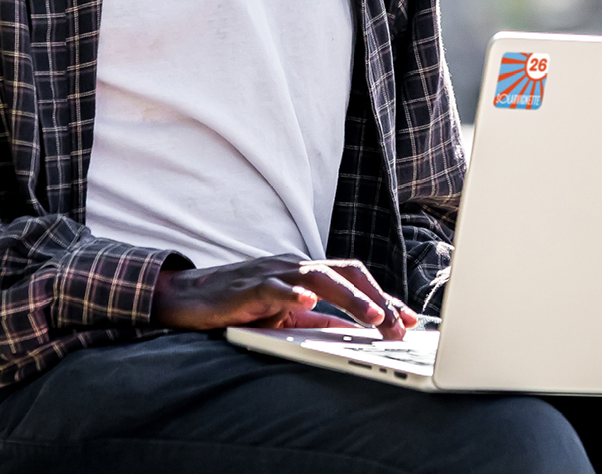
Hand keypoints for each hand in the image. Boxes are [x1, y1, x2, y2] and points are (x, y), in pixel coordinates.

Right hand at [151, 255, 418, 340]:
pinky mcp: (250, 285)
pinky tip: (309, 304)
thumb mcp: (287, 317)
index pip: (355, 279)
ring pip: (319, 277)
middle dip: (377, 299)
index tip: (410, 319)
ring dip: (351, 298)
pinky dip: (294, 294)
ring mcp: (274, 272)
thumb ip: (319, 323)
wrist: (191, 298)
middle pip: (346, 273)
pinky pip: (275, 287)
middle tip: (399, 326)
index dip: (385, 297)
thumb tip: (355, 335)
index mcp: (307, 273)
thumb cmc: (240, 305)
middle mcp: (296, 266)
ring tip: (374, 317)